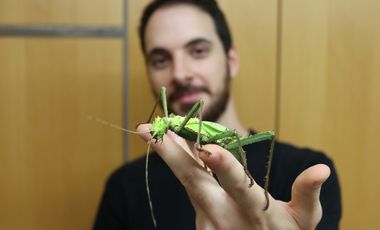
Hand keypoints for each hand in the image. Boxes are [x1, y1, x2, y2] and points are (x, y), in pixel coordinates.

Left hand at [137, 124, 329, 229]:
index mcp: (254, 212)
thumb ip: (308, 195)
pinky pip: (191, 187)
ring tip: (152, 132)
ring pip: (188, 182)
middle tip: (147, 132)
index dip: (224, 167)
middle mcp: (224, 216)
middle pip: (194, 182)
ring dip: (171, 155)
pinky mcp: (200, 221)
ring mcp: (207, 220)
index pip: (238, 186)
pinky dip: (182, 164)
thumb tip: (321, 169)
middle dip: (171, 156)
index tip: (208, 148)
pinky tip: (172, 147)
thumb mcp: (303, 221)